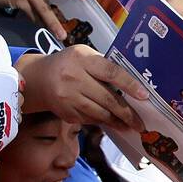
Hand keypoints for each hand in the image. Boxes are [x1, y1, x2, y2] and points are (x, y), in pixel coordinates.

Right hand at [16, 44, 148, 130]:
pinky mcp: (66, 113)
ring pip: (100, 114)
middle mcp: (74, 78)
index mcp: (82, 59)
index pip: (110, 72)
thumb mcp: (84, 55)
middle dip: (127, 113)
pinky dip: (104, 122)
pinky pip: (90, 120)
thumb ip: (104, 66)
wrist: (38, 80)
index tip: (144, 96)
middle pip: (107, 98)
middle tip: (141, 123)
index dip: (129, 85)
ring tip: (130, 126)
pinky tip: (114, 124)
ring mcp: (68, 98)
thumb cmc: (68, 64)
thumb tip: (133, 85)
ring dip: (118, 122)